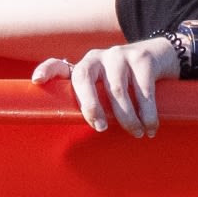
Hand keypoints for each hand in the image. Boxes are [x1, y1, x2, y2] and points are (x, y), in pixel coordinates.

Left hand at [33, 38, 178, 136]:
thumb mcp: (107, 87)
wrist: (161, 56)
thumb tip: (83, 141)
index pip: (60, 66)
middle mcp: (97, 58)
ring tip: (136, 133)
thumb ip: (94, 103)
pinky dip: (148, 112)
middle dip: (90, 105)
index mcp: (84, 67)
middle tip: (100, 128)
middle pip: (83, 77)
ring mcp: (119, 55)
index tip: (36, 81)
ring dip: (127, 117)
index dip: (47, 71)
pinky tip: (151, 126)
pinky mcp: (142, 58)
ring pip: (117, 90)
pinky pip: (143, 90)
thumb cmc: (127, 81)